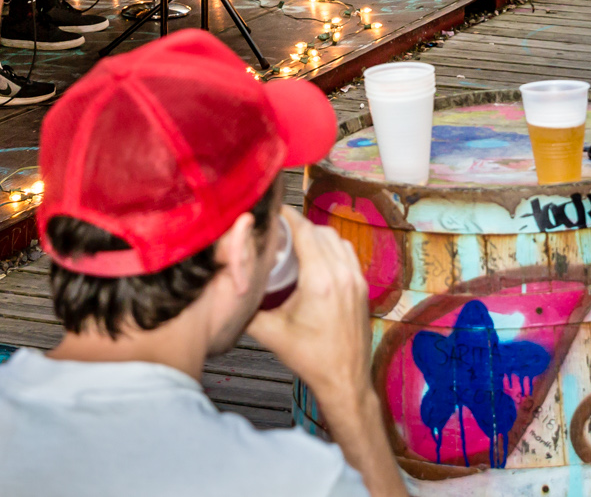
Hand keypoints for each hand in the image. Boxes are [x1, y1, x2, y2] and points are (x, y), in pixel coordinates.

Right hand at [247, 211, 373, 400]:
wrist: (344, 379)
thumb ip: (246, 310)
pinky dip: (332, 247)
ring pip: (337, 239)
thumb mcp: (270, 333)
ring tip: (295, 242)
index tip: (273, 210)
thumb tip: (227, 290)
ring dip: (317, 235)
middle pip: (320, 231)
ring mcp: (356, 279)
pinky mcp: (362, 287)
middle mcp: (342, 274)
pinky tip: (316, 258)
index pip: (305, 232)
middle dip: (299, 225)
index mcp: (320, 281)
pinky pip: (347, 253)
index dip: (288, 216)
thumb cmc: (310, 359)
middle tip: (278, 229)